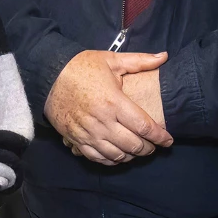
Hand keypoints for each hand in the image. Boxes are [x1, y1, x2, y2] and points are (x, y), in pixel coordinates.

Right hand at [44, 50, 172, 165]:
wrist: (48, 76)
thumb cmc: (81, 67)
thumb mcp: (111, 60)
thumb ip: (140, 61)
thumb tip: (164, 56)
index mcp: (114, 102)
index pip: (144, 127)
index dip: (160, 137)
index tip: (169, 140)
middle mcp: (102, 122)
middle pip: (133, 145)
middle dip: (148, 148)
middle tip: (154, 145)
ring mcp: (88, 133)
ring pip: (117, 155)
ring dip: (131, 156)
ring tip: (138, 150)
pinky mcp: (76, 139)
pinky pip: (98, 158)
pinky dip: (112, 160)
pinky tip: (119, 156)